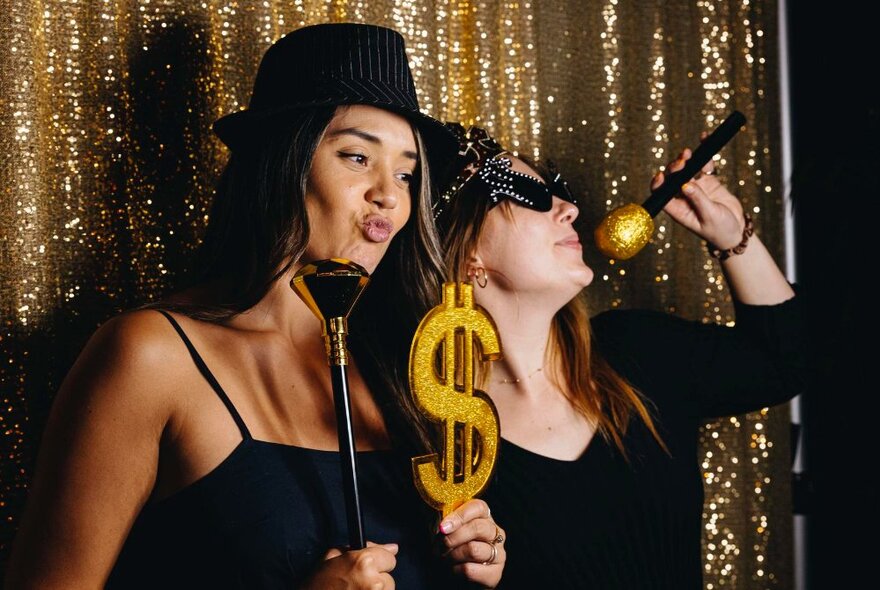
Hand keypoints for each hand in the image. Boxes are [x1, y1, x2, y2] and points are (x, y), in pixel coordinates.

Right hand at [300, 541, 397, 589]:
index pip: (389, 558)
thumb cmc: (316, 586)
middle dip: (376, 580)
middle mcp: (372, 581)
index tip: (372, 567)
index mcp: (362, 562)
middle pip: (389, 578)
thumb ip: (363, 548)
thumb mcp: (332, 557)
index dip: (379, 562)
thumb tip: (392, 547)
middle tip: (356, 585)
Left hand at [438, 499, 505, 587]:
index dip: (460, 516)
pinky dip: (455, 570)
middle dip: (453, 538)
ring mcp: (499, 553)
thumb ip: (442, 519)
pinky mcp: (494, 573)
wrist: (453, 575)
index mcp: (484, 516)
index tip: (443, 527)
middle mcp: (495, 533)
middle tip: (439, 545)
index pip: (478, 507)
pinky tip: (453, 568)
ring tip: (444, 557)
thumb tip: (441, 522)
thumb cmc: (449, 546)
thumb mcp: (443, 528)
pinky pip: (471, 570)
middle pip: (478, 528)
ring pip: (474, 550)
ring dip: (452, 555)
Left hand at [654, 133, 746, 248]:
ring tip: (688, 153)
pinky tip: (706, 139)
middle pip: (673, 178)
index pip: (661, 195)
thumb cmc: (720, 230)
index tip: (662, 175)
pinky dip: (704, 154)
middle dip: (675, 168)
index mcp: (678, 209)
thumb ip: (698, 200)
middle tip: (683, 159)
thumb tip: (685, 185)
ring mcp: (695, 188)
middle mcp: (683, 197)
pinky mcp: (708, 182)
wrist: (736, 231)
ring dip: (687, 160)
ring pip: (686, 170)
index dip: (658, 184)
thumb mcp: (709, 216)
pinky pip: (704, 165)